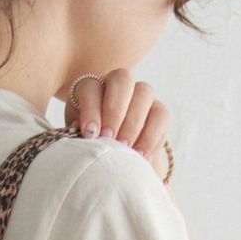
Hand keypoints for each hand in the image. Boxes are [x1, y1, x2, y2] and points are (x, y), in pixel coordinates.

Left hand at [63, 68, 171, 182]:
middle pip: (122, 80)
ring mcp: (141, 95)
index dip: (91, 110)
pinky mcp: (159, 110)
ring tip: (125, 148)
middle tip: (109, 138)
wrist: (115, 159)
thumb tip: (86, 136)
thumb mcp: (80, 140)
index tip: (90, 134)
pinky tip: (140, 155)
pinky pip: (161, 115)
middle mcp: (117, 85)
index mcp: (91, 88)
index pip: (91, 88)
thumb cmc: (91, 146)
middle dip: (115, 110)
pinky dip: (151, 136)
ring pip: (144, 93)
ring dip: (134, 122)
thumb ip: (79, 136)